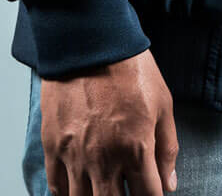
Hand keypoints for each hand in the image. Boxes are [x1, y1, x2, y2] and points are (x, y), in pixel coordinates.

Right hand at [40, 48, 178, 194]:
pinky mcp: (52, 146)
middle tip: (128, 190)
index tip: (152, 193)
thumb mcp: (163, 103)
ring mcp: (74, 156)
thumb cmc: (130, 68)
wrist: (90, 41)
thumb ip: (167, 147)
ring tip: (104, 190)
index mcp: (136, 148)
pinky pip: (56, 187)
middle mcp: (104, 160)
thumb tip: (169, 183)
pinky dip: (67, 194)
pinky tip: (78, 189)